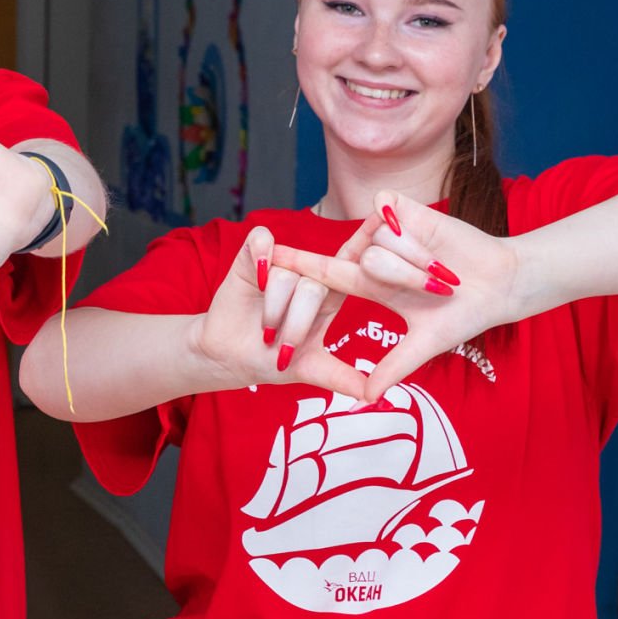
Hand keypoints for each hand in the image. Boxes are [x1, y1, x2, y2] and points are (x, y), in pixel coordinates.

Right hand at [184, 226, 372, 399]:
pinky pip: (262, 246)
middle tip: (283, 350)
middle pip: (314, 287)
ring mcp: (280, 264)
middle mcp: (307, 276)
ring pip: (286, 278)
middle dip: (295, 326)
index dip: (368, 246)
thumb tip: (377, 397)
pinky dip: (260, 260)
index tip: (389, 221)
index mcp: (328, 297)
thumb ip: (343, 378)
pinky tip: (257, 277)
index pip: (353, 268)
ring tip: (264, 332)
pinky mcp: (251, 256)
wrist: (228, 358)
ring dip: (271, 314)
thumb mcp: (310, 370)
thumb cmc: (271, 360)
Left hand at [272, 191, 520, 401]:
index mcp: (371, 283)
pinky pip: (389, 219)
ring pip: (376, 246)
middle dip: (396, 276)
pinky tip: (437, 251)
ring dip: (416, 268)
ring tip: (444, 278)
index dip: (298, 269)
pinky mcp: (406, 209)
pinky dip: (415, 240)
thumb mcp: (425, 344)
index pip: (326, 274)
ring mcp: (389, 230)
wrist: (501, 284)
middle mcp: (374, 253)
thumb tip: (366, 398)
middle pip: (355, 261)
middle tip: (440, 290)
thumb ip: (394, 367)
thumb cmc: (464, 315)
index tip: (265, 265)